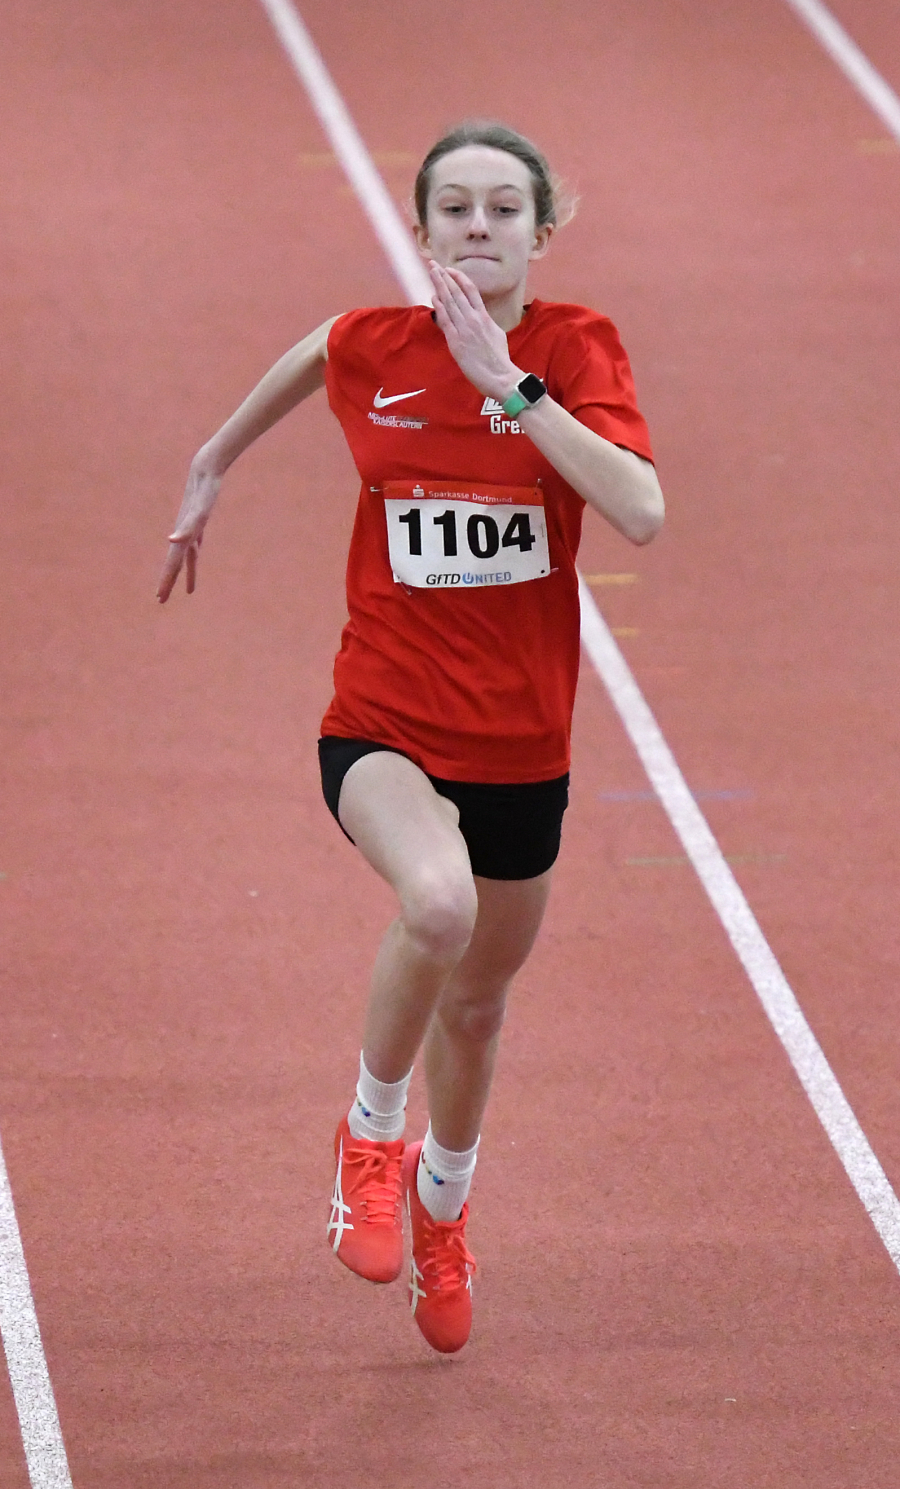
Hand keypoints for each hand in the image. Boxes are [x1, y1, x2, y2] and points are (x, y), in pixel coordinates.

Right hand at [156, 459, 220, 601]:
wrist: (206, 471)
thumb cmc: (204, 492)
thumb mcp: (199, 512)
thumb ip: (187, 528)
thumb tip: (171, 540)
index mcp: (183, 536)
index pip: (172, 564)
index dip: (166, 581)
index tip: (159, 598)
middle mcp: (183, 534)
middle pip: (175, 564)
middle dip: (169, 582)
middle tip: (161, 599)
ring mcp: (190, 528)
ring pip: (187, 557)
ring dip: (185, 573)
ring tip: (187, 591)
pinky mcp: (198, 522)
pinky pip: (195, 544)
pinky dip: (194, 555)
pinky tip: (195, 556)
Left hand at [429, 262, 518, 399]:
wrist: (499, 375)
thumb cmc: (499, 359)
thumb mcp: (496, 334)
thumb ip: (486, 323)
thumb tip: (480, 317)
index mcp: (484, 316)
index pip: (470, 290)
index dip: (459, 278)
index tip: (450, 269)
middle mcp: (473, 319)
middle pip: (456, 292)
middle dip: (444, 276)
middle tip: (433, 264)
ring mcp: (464, 329)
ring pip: (449, 302)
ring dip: (439, 286)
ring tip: (432, 273)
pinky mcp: (456, 341)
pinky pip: (445, 320)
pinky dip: (439, 307)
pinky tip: (433, 296)